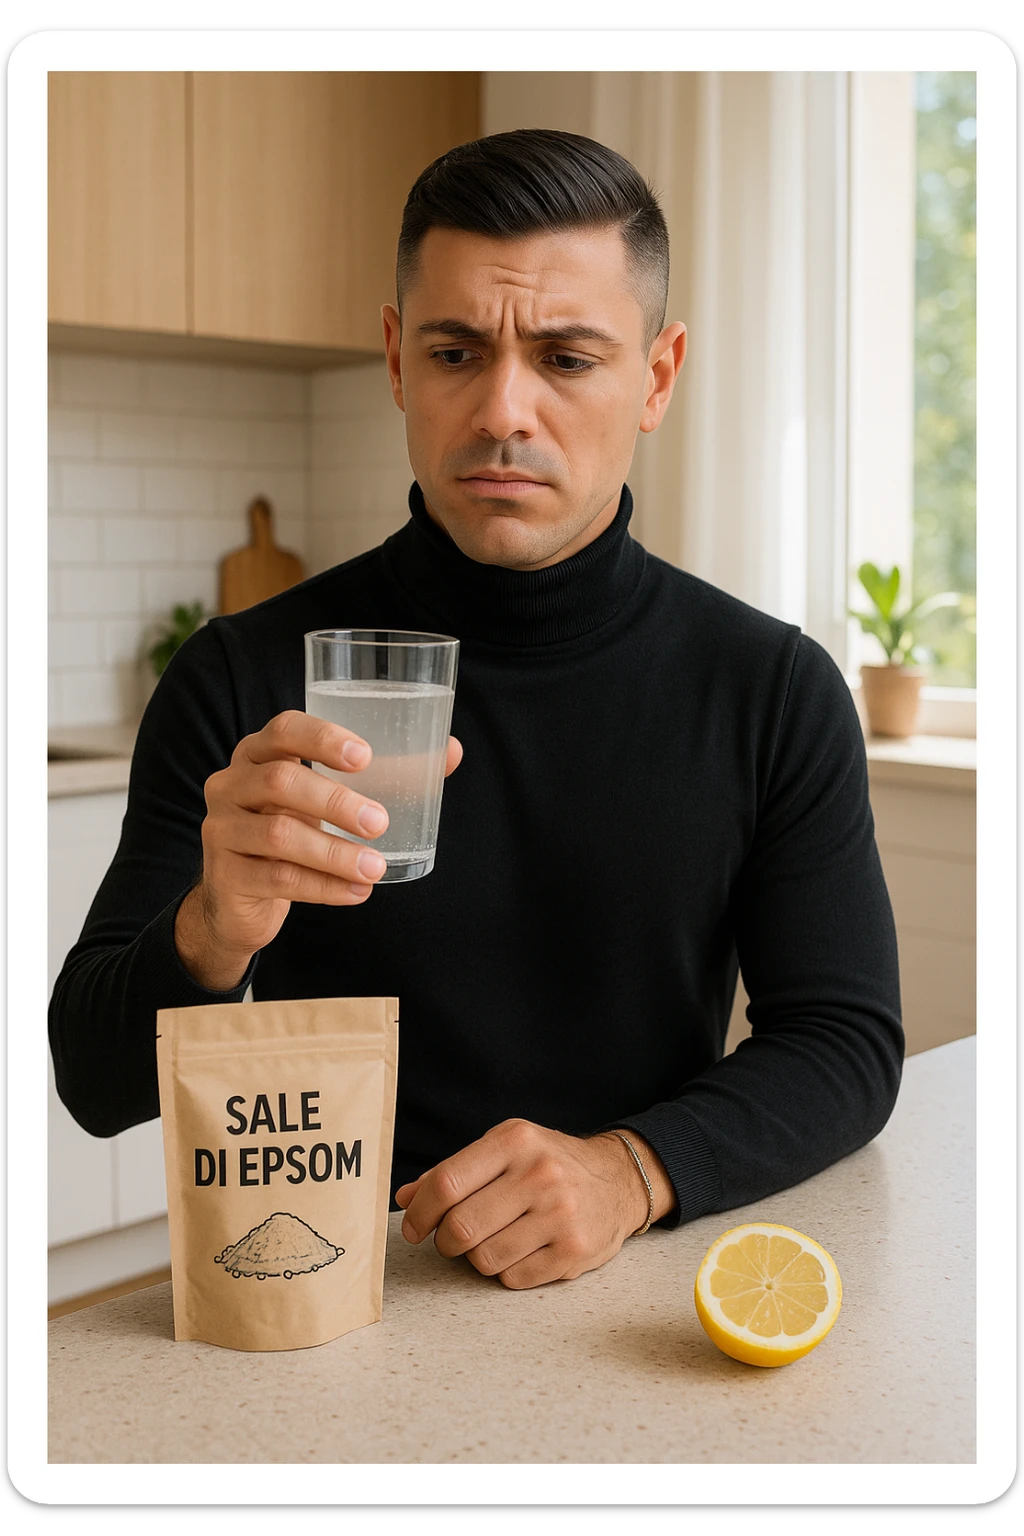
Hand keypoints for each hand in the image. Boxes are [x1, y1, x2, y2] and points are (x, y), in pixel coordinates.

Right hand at [174, 709, 462, 988]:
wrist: (239, 898)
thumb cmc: (294, 829)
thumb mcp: (327, 799)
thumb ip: (386, 774)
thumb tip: (451, 751)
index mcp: (259, 753)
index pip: (284, 729)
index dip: (323, 738)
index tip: (365, 757)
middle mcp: (231, 783)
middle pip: (282, 781)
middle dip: (336, 802)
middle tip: (380, 822)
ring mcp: (221, 829)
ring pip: (278, 835)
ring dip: (334, 853)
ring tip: (375, 867)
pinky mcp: (225, 874)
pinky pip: (277, 879)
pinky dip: (323, 887)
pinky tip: (356, 892)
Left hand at [395, 1119, 672, 1289]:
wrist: (618, 1179)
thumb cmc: (549, 1163)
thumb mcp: (505, 1149)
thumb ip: (455, 1171)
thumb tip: (407, 1197)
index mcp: (514, 1141)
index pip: (447, 1183)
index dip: (420, 1212)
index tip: (415, 1227)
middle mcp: (540, 1174)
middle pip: (461, 1227)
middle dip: (445, 1241)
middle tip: (451, 1238)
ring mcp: (560, 1214)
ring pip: (484, 1259)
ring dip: (478, 1257)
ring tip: (494, 1240)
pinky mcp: (574, 1251)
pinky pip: (513, 1279)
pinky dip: (507, 1271)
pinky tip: (522, 1250)